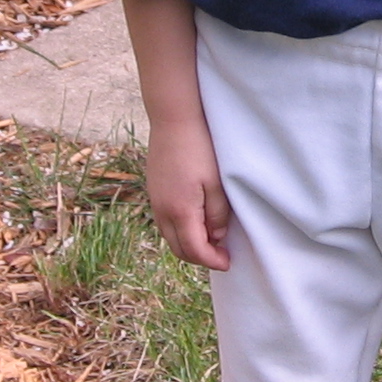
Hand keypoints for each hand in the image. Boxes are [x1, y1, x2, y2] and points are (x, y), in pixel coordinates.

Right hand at [145, 111, 232, 270]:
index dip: (212, 261)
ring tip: (211, 239)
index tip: (228, 262)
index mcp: (180, 211)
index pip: (195, 250)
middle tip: (221, 254)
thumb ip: (217, 214)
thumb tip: (216, 236)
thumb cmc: (199, 148)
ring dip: (189, 245)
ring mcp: (155, 201)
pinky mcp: (154, 191)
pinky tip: (195, 221)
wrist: (173, 120)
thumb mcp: (217, 183)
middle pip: (179, 249)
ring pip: (170, 237)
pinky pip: (165, 223)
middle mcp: (162, 211)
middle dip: (200, 257)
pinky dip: (180, 231)